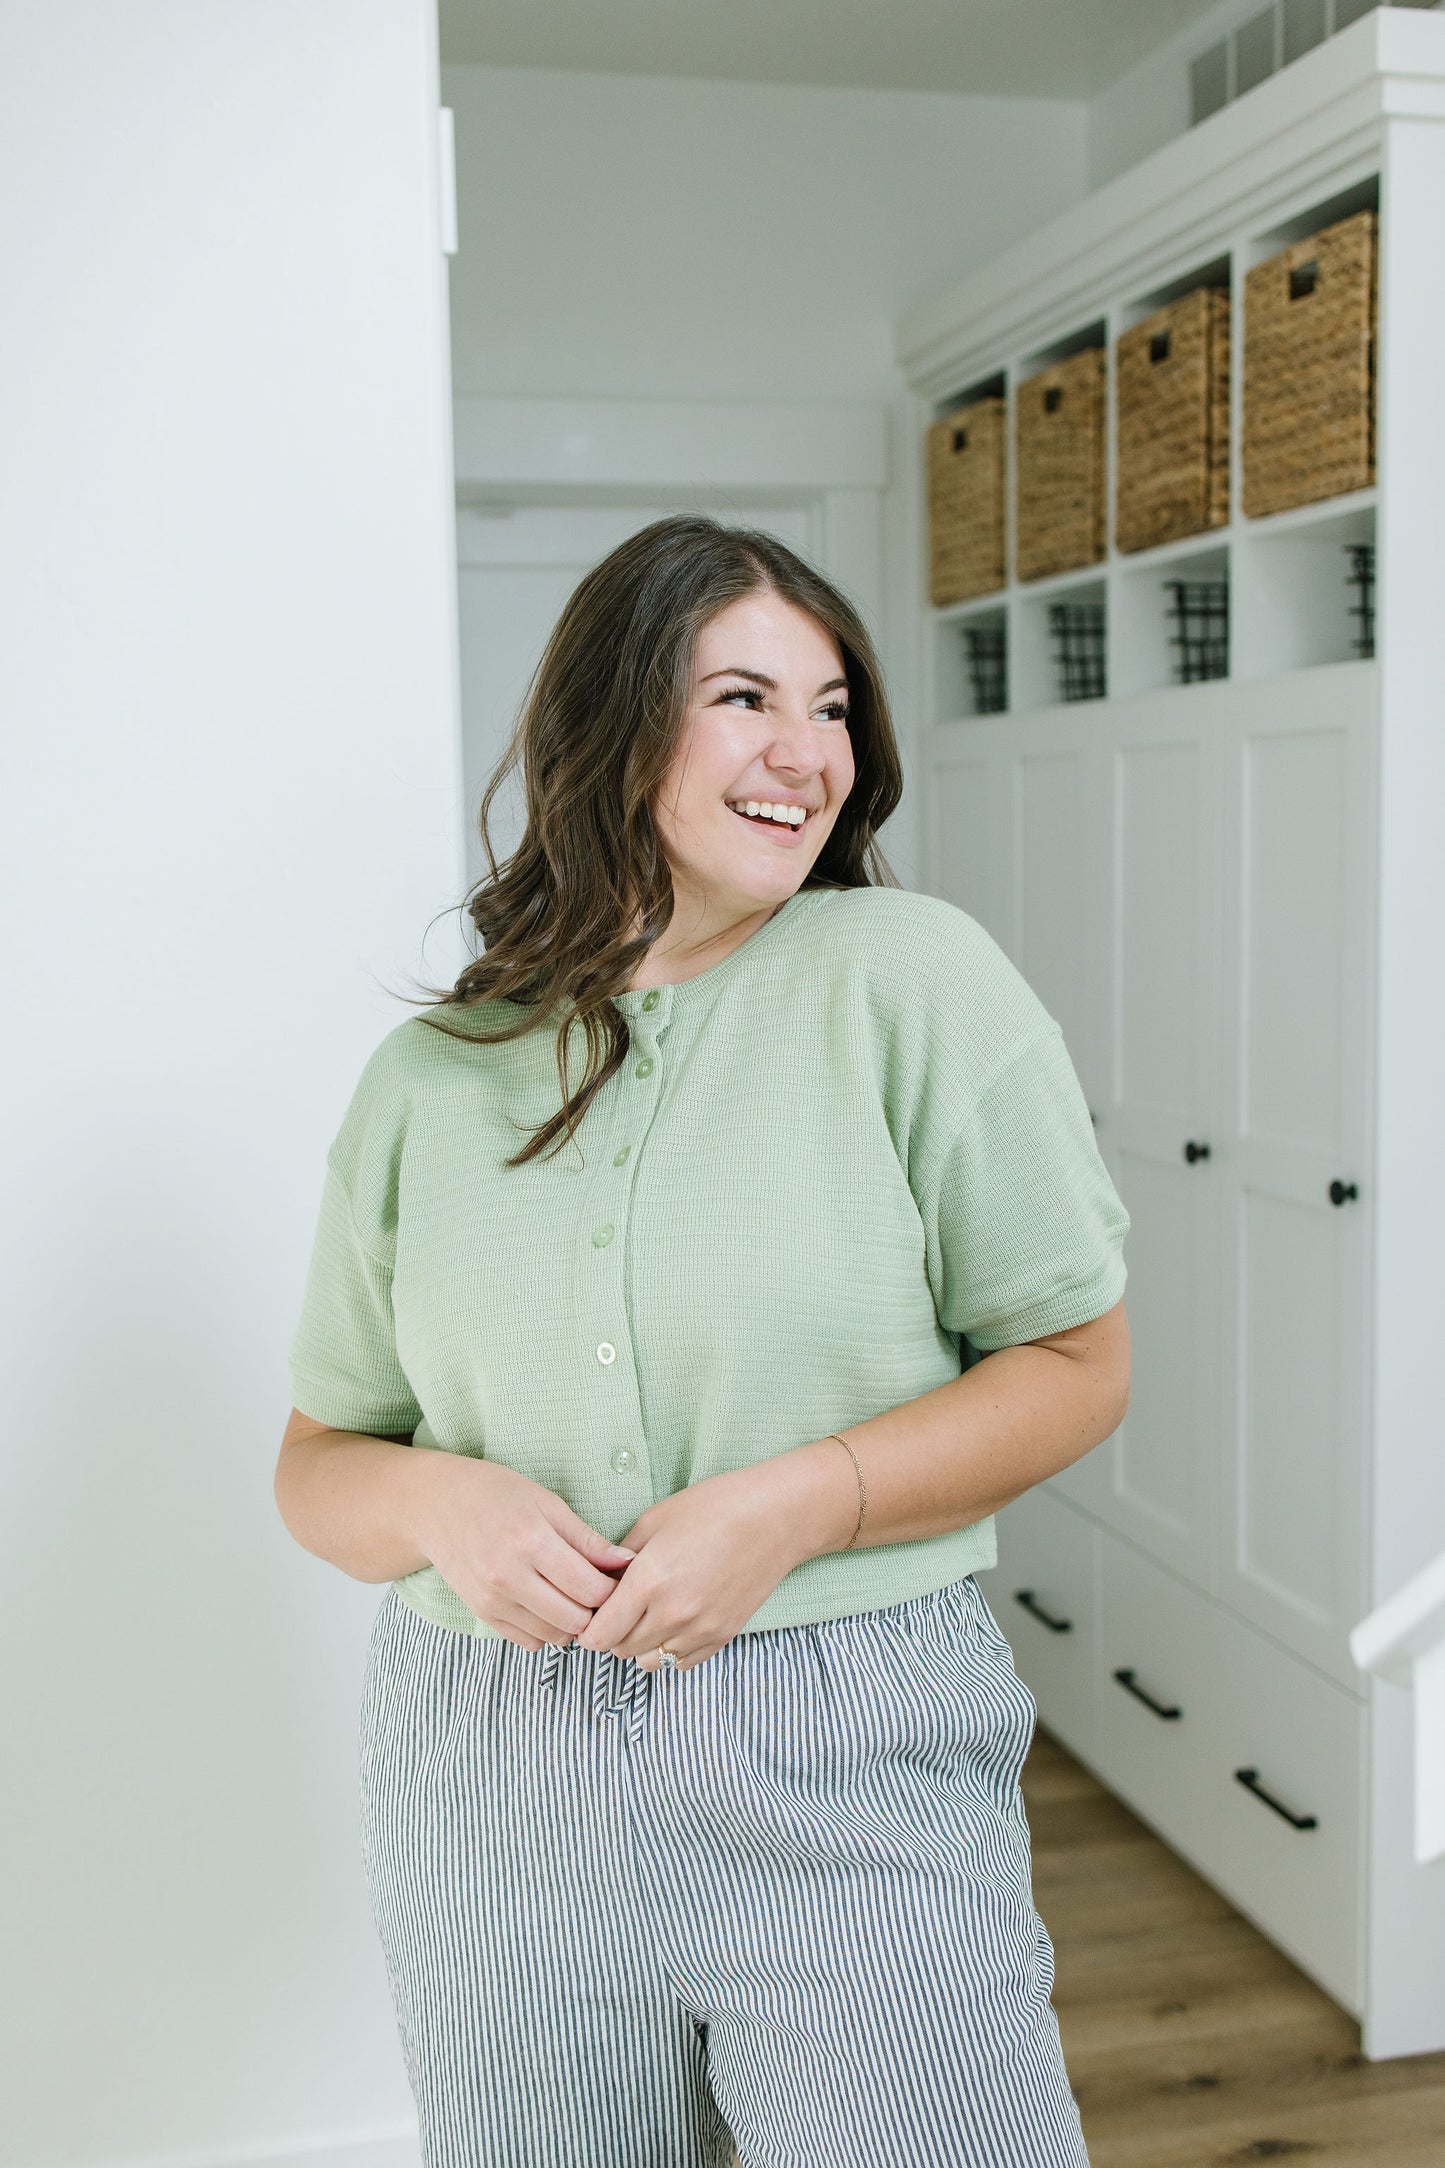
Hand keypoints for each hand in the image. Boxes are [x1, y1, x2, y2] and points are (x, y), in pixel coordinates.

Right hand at [407, 1454, 636, 1649]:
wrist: (434, 1505)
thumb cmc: (494, 1493)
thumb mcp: (546, 1502)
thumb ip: (587, 1539)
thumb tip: (626, 1562)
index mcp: (531, 1542)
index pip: (590, 1589)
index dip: (614, 1589)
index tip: (617, 1577)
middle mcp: (509, 1577)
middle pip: (576, 1620)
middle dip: (597, 1610)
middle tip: (600, 1590)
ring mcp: (493, 1600)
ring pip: (554, 1637)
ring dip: (573, 1623)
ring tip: (574, 1596)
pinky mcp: (482, 1614)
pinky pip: (529, 1642)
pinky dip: (546, 1631)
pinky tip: (548, 1604)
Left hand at [573, 1463, 813, 1671]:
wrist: (776, 1517)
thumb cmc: (715, 1507)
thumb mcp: (655, 1519)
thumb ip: (621, 1557)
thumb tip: (601, 1581)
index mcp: (649, 1582)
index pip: (600, 1634)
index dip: (588, 1628)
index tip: (590, 1614)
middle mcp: (673, 1613)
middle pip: (620, 1650)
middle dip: (611, 1634)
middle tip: (616, 1609)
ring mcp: (701, 1629)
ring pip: (650, 1662)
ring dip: (639, 1646)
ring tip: (644, 1617)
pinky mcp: (723, 1635)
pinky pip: (681, 1664)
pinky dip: (669, 1650)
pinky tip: (672, 1623)